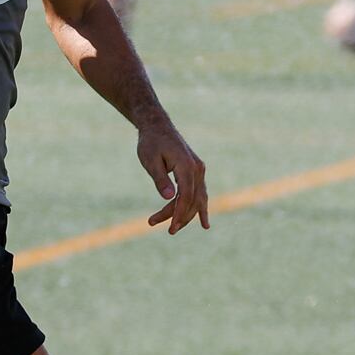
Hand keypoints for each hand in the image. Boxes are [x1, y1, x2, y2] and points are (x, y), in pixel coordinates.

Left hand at [136, 118, 209, 232]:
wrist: (157, 126)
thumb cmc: (151, 143)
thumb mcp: (150, 161)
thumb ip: (160, 179)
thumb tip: (169, 198)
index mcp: (186, 165)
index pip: (186, 196)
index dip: (178, 214)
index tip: (170, 228)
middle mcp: (197, 169)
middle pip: (192, 200)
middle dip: (178, 217)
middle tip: (163, 228)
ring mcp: (199, 170)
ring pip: (197, 199)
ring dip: (186, 215)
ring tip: (173, 228)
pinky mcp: (196, 171)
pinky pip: (201, 193)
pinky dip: (201, 208)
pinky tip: (205, 224)